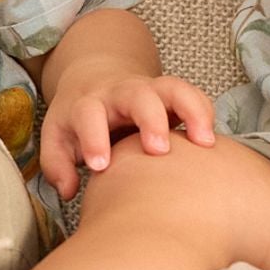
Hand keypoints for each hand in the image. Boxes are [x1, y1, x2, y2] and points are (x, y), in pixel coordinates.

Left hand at [38, 73, 216, 198]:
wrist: (95, 79)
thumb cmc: (77, 120)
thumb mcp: (57, 137)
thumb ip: (57, 165)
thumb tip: (69, 190)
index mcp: (88, 104)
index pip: (88, 115)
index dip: (94, 138)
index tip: (101, 166)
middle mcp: (121, 93)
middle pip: (137, 95)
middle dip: (150, 119)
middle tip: (159, 150)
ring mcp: (150, 90)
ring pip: (174, 88)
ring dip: (191, 111)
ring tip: (204, 143)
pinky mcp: (172, 95)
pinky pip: (193, 94)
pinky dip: (205, 112)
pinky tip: (212, 142)